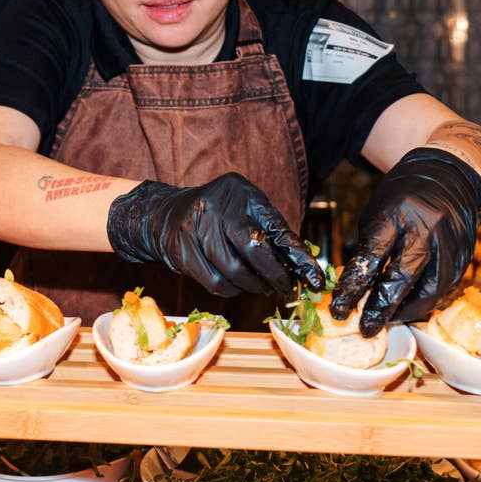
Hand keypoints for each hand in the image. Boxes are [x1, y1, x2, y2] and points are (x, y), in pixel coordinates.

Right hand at [106, 173, 323, 296]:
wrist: (166, 214)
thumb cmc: (219, 213)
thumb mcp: (247, 208)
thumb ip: (272, 229)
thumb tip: (302, 264)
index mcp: (241, 192)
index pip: (276, 227)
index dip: (297, 256)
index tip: (314, 278)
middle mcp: (217, 206)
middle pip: (254, 249)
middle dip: (275, 275)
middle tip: (285, 287)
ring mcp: (196, 228)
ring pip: (233, 271)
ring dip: (253, 286)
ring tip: (261, 287)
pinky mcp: (182, 251)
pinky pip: (214, 282)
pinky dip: (232, 290)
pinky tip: (238, 286)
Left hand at [331, 148, 480, 335]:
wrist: (448, 176)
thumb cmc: (403, 195)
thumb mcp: (376, 213)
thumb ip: (368, 250)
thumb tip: (355, 289)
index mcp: (398, 214)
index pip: (372, 258)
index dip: (354, 287)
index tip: (339, 308)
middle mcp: (428, 228)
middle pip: (404, 278)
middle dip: (382, 308)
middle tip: (366, 328)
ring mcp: (452, 242)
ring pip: (430, 290)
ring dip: (407, 310)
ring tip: (389, 319)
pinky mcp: (467, 253)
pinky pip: (445, 286)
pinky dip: (426, 299)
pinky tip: (410, 305)